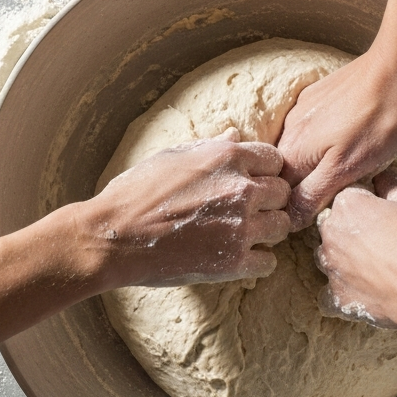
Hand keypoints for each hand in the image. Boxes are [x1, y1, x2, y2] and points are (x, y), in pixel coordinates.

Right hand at [77, 128, 290, 288]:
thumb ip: (211, 147)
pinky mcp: (233, 262)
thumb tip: (235, 134)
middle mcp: (242, 189)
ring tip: (243, 235)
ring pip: (282, 227)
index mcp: (227, 157)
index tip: (250, 184)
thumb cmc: (136, 192)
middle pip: (283, 193)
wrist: (113, 236)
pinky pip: (268, 262)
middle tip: (247, 212)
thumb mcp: (172, 156)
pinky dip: (258, 262)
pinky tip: (239, 258)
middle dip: (269, 202)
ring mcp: (240, 227)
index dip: (264, 173)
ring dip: (267, 231)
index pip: (275, 160)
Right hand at [277, 48, 396, 230]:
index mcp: (293, 153)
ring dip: (313, 160)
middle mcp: (288, 131)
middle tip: (338, 186)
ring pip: (299, 147)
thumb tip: (289, 218)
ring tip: (344, 162)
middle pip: (287, 170)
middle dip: (305, 184)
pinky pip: (310, 126)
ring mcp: (300, 110)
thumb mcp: (346, 170)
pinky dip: (322, 138)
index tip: (320, 211)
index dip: (296, 207)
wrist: (395, 71)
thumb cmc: (377, 124)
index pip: (280, 192)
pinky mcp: (316, 95)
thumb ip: (313, 194)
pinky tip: (345, 137)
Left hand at [314, 167, 396, 332]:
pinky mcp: (337, 297)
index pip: (349, 195)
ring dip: (348, 257)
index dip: (370, 203)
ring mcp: (332, 269)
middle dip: (354, 229)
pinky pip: (336, 288)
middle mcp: (331, 235)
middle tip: (386, 239)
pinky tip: (370, 287)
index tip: (386, 214)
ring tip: (380, 264)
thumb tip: (384, 176)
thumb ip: (393, 182)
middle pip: (336, 225)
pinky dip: (349, 287)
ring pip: (332, 256)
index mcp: (347, 206)